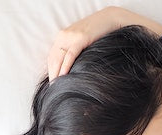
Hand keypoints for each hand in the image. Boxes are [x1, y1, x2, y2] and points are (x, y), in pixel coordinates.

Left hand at [47, 7, 161, 79]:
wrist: (111, 18)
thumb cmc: (99, 32)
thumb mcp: (83, 40)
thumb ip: (75, 49)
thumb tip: (73, 67)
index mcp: (62, 36)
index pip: (52, 56)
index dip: (50, 70)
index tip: (52, 82)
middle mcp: (63, 36)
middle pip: (53, 58)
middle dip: (52, 74)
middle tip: (53, 89)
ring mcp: (71, 36)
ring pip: (59, 58)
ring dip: (56, 73)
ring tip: (57, 86)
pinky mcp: (81, 39)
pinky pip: (70, 55)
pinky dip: (65, 66)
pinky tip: (63, 76)